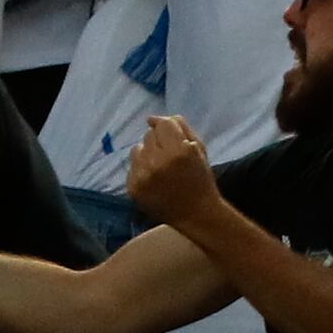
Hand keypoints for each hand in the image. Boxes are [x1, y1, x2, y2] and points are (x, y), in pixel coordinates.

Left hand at [129, 113, 221, 233]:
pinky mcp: (133, 188)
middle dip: (159, 142)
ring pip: (137, 149)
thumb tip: (152, 118)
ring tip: (160, 168)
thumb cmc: (201, 180)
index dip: (169, 128)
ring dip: (147, 154)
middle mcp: (158, 162)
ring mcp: (143, 176)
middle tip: (171, 158)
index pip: (163, 124)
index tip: (174, 138)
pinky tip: (154, 180)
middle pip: (149, 135)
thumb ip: (181, 128)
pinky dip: (141, 169)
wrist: (195, 214)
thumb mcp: (201, 150)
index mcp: (180, 151)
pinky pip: (131, 167)